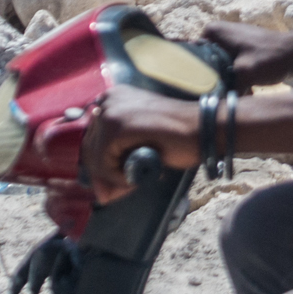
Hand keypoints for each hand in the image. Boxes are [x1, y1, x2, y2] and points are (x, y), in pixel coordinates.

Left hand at [81, 85, 201, 196]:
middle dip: (107, 173)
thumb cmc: (177, 136)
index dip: (103, 164)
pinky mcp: (116, 127)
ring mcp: (110, 112)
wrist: (202, 129)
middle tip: (130, 182)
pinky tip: (141, 169)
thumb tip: (99, 194)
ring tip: (141, 173)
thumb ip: (117, 161)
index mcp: (112, 99)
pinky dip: (120, 176)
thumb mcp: (140, 143)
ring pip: (95, 158)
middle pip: (90, 149)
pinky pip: (104, 163)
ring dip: (115, 175)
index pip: (92, 139)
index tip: (122, 176)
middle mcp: (107, 101)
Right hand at [201, 18, 292, 86]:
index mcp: (212, 32)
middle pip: (205, 62)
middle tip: (221, 94)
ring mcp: (230, 38)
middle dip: (213, 78)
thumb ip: (223, 86)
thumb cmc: (269, 58)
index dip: (197, 75)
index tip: (204, 91)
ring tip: (237, 92)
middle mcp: (218, 31)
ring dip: (226, 80)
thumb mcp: (242, 74)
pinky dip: (235, 76)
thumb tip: (209, 103)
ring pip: (219, 65)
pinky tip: (246, 90)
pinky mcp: (240, 46)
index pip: (192, 56)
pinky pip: (230, 64)